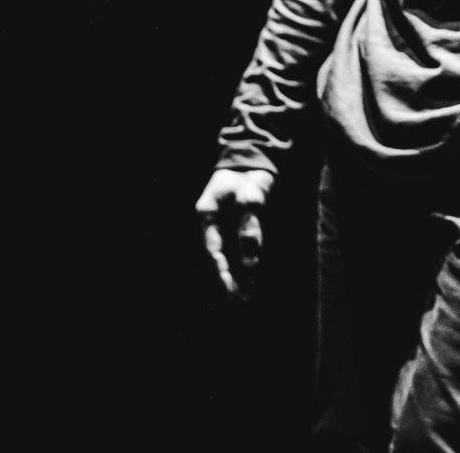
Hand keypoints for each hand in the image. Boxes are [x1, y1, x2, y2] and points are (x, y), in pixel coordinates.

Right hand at [195, 168, 274, 299]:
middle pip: (219, 255)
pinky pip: (239, 248)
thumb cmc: (248, 176)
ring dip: (238, 273)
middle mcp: (213, 222)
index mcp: (207, 213)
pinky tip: (252, 276)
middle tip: (239, 298)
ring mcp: (224, 224)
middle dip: (229, 277)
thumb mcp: (250, 197)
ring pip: (229, 254)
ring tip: (246, 294)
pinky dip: (245, 262)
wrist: (252, 161)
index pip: (213, 247)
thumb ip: (250, 226)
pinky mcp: (237, 226)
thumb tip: (252, 259)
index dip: (221, 269)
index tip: (229, 285)